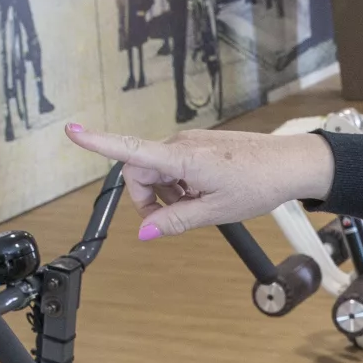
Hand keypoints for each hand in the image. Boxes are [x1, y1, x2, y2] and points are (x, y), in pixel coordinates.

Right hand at [63, 125, 333, 238]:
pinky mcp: (199, 145)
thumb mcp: (215, 212)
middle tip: (169, 220)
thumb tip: (146, 231)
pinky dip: (179, 184)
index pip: (131, 150)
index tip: (72, 132)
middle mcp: (181, 144)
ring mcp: (190, 143)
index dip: (99, 142)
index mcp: (182, 158)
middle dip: (145, 198)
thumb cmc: (258, 184)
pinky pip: (175, 165)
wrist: (290, 164)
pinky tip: (203, 194)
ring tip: (197, 205)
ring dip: (165, 192)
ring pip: (158, 170)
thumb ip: (176, 220)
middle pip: (139, 171)